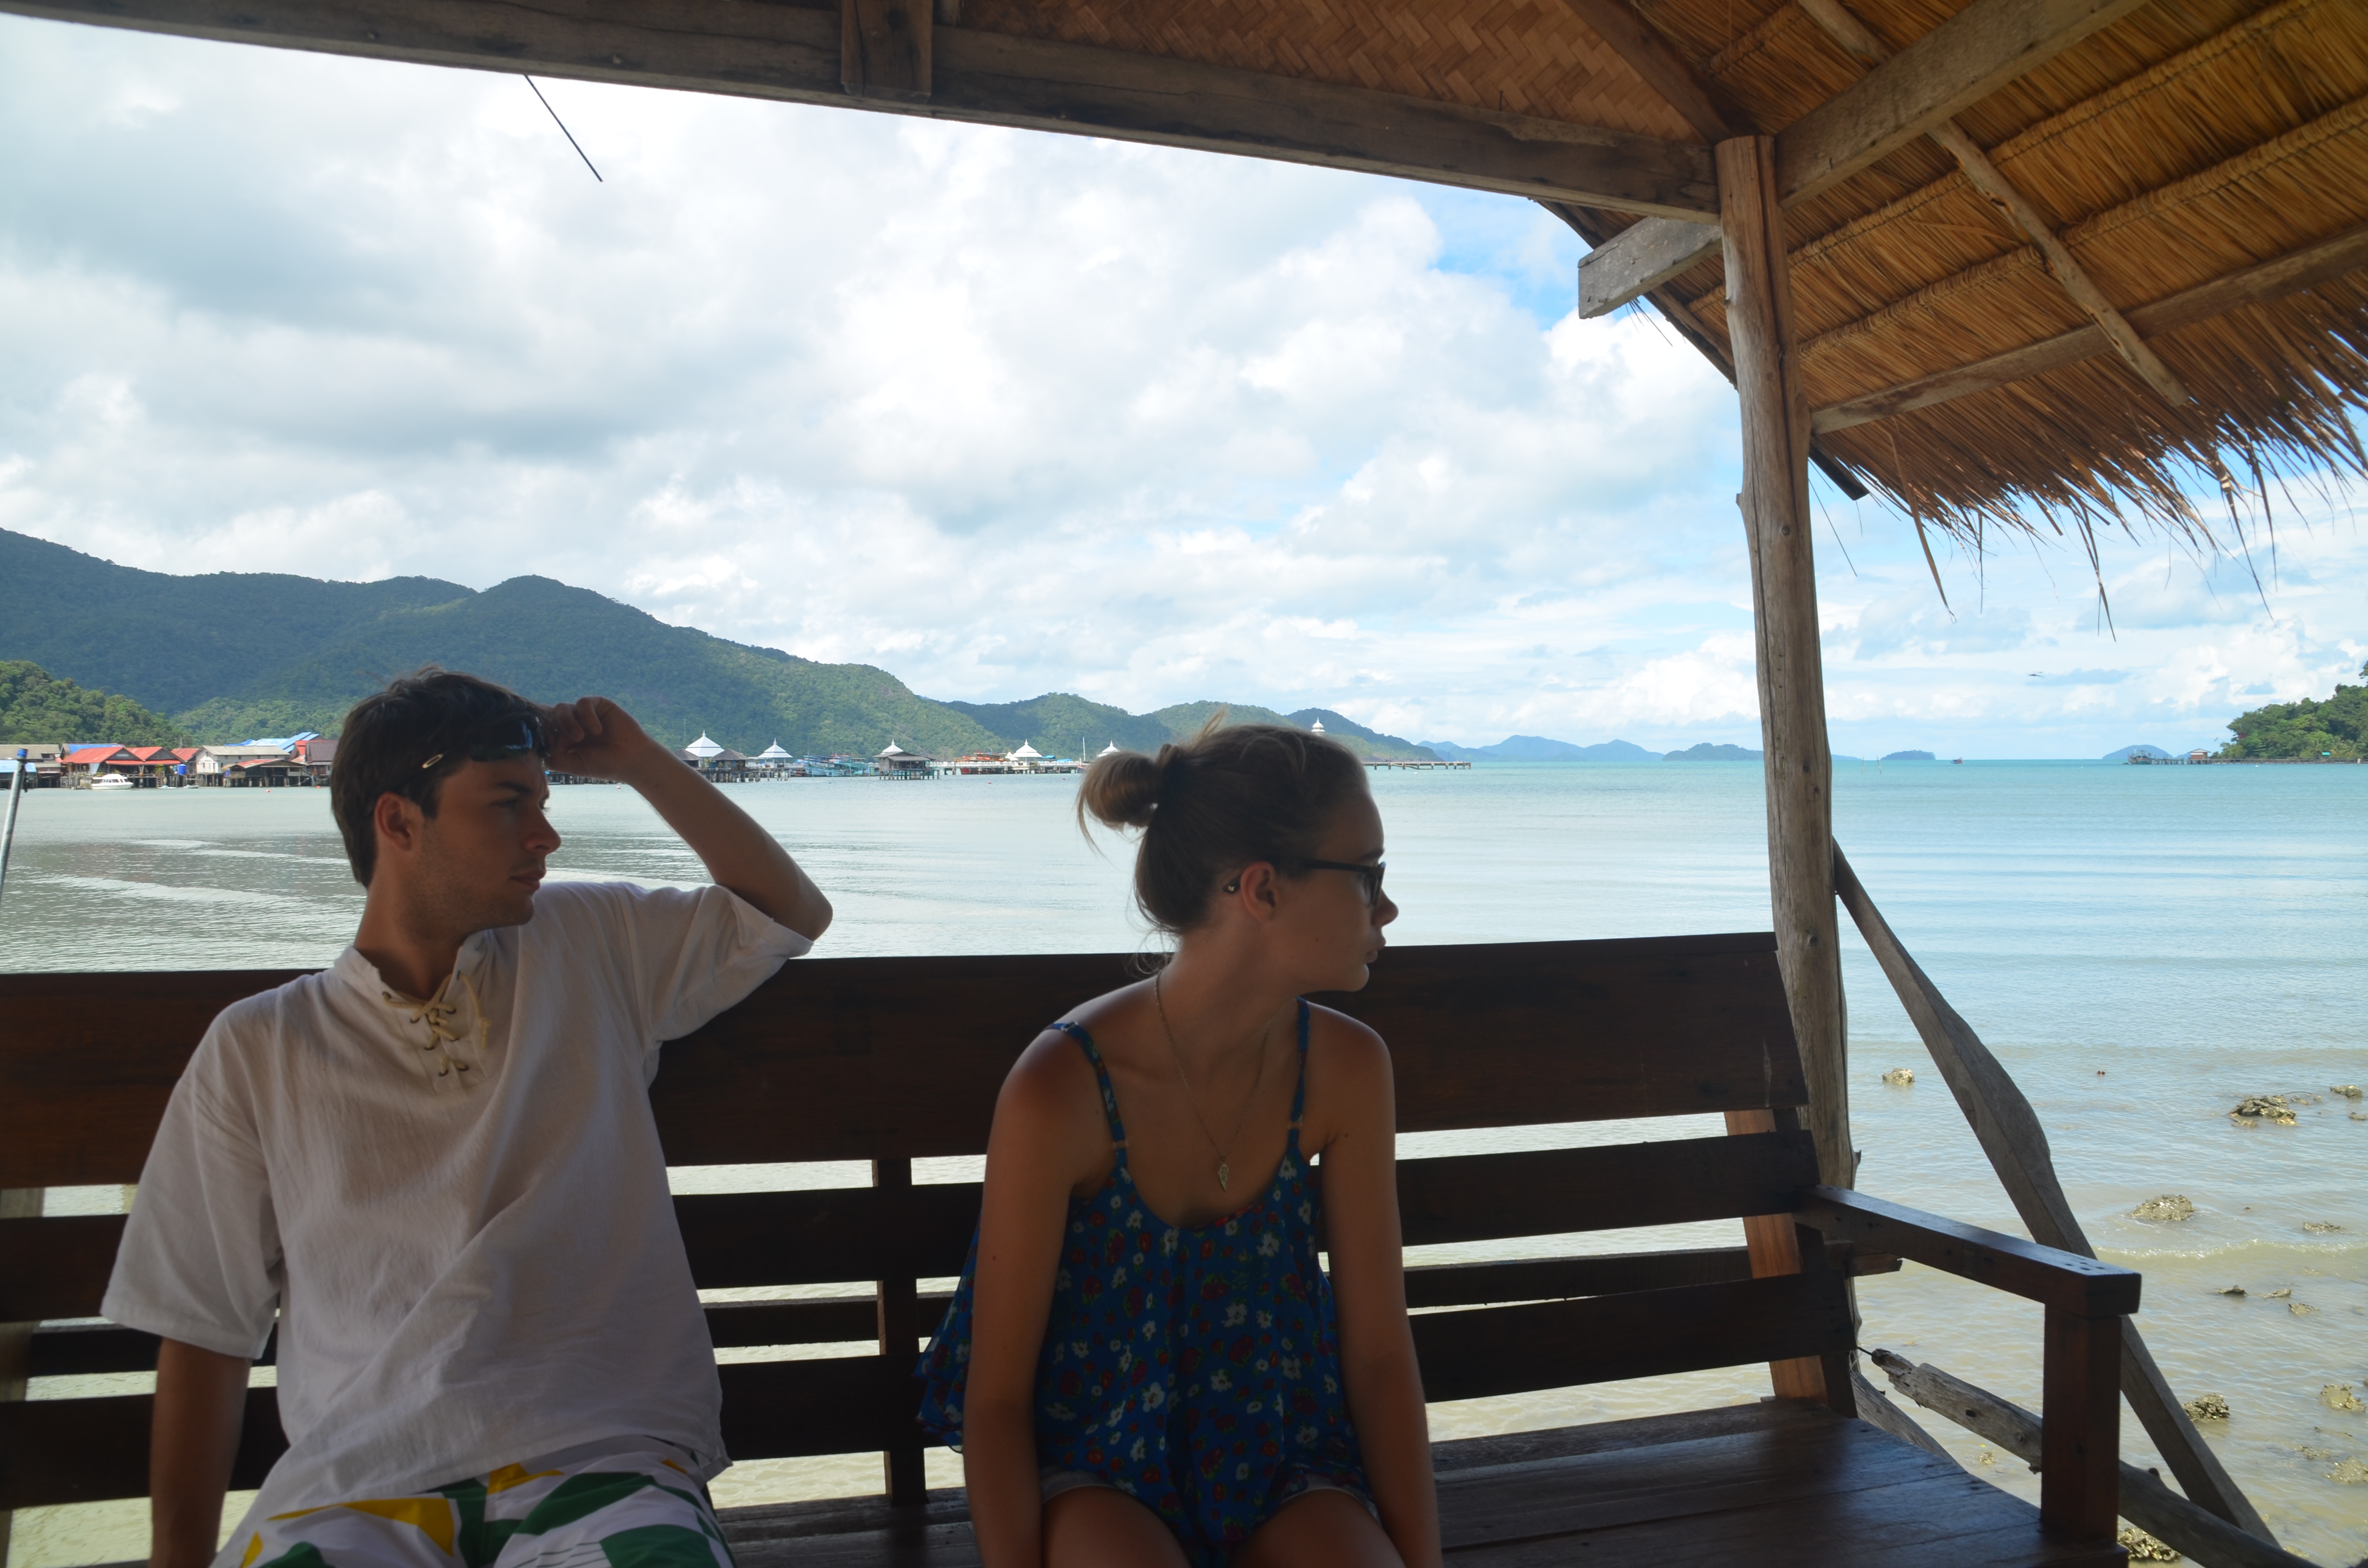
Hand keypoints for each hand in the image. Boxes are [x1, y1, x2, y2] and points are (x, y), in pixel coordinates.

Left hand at [542, 697, 668, 782]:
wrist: (632, 760)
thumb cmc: (604, 765)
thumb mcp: (573, 765)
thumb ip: (553, 756)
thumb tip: (537, 744)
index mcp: (563, 739)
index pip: (544, 729)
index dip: (540, 731)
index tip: (542, 740)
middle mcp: (571, 724)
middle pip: (549, 716)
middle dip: (553, 727)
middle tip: (565, 740)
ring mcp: (584, 714)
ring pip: (562, 708)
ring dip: (567, 722)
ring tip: (579, 737)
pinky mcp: (598, 705)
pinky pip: (583, 703)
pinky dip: (587, 716)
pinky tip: (597, 730)